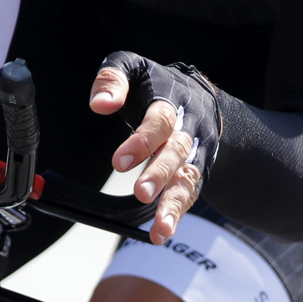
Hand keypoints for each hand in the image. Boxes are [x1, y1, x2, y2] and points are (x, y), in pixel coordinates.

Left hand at [90, 53, 219, 245]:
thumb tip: (100, 104)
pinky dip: (176, 214)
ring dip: (174, 203)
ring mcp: (197, 152)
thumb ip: (112, 79)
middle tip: (141, 193)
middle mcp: (189, 127)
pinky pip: (189, 194)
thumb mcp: (133, 67)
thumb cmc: (156, 84)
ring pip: (189, 178)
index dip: (142, 141)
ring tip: (160, 228)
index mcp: (172, 100)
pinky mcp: (197, 171)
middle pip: (178, 151)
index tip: (118, 163)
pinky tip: (160, 234)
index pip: (161, 121)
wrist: (202, 97)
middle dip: (160, 174)